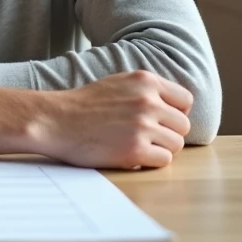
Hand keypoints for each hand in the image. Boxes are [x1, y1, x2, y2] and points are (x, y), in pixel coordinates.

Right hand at [36, 70, 193, 168]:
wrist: (55, 120)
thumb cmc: (84, 105)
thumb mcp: (118, 83)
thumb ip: (147, 90)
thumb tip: (176, 106)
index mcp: (145, 80)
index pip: (185, 100)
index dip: (175, 112)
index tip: (160, 120)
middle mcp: (147, 101)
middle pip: (183, 125)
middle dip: (167, 133)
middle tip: (144, 136)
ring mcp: (142, 126)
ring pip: (176, 144)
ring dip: (159, 148)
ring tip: (136, 144)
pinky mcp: (135, 149)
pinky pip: (164, 160)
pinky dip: (150, 161)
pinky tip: (131, 154)